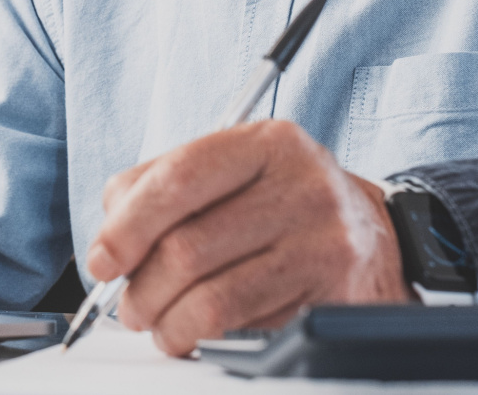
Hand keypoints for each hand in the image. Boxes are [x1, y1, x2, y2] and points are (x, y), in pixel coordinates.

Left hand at [86, 120, 406, 355]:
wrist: (377, 238)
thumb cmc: (284, 202)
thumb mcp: (233, 171)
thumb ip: (162, 186)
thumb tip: (109, 240)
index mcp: (268, 142)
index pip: (180, 178)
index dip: (128, 226)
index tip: (101, 260)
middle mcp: (303, 185)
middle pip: (188, 246)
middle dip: (141, 288)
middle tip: (128, 305)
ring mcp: (324, 241)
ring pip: (212, 296)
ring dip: (166, 321)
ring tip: (156, 322)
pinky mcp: (332, 294)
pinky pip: (244, 326)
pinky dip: (201, 336)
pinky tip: (192, 331)